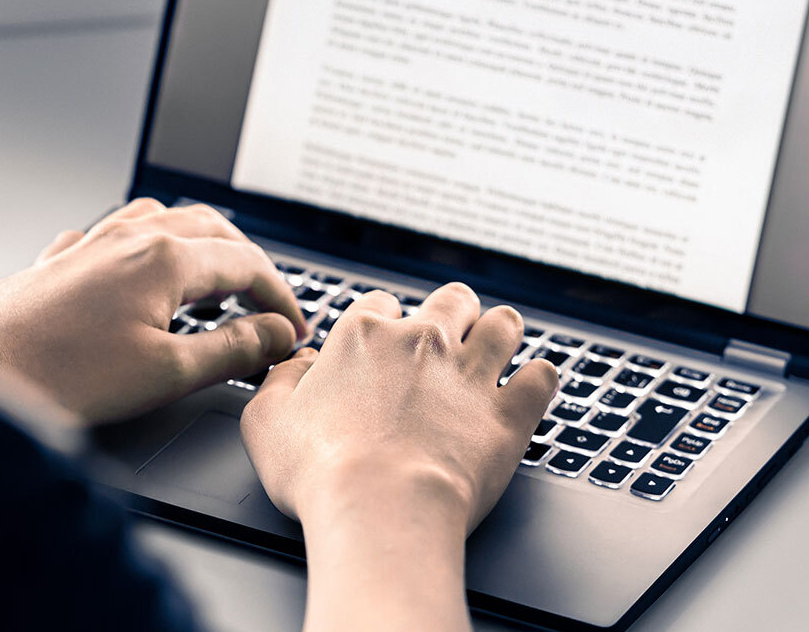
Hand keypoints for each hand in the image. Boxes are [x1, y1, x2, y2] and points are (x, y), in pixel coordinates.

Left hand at [0, 199, 307, 423]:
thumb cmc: (60, 374)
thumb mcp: (167, 372)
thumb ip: (233, 349)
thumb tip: (276, 334)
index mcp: (166, 259)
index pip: (248, 264)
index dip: (281, 296)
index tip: (294, 327)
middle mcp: (132, 238)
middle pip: (213, 229)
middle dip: (249, 263)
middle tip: (267, 302)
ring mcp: (95, 243)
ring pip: (166, 219)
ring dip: (203, 243)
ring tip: (218, 276)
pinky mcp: (64, 260)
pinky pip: (118, 232)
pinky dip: (149, 245)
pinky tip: (142, 269)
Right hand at [240, 283, 556, 631]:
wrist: (379, 509)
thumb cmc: (319, 473)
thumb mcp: (265, 422)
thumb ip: (280, 380)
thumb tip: (300, 363)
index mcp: (363, 335)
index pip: (381, 305)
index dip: (383, 325)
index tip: (383, 351)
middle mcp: (423, 342)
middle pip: (452, 299)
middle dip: (452, 313)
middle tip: (446, 342)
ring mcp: (471, 374)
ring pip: (504, 323)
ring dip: (500, 333)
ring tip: (494, 352)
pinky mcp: (509, 414)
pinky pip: (542, 377)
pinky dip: (538, 380)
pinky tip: (529, 389)